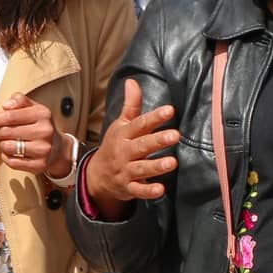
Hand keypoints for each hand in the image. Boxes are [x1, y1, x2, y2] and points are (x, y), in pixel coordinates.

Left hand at [0, 93, 70, 178]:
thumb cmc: (40, 125)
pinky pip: (12, 162)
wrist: (59, 148)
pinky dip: (6, 157)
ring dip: (1, 144)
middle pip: (6, 132)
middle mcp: (44, 131)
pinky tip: (10, 152)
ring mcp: (43, 149)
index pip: (10, 116)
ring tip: (6, 141)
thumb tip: (6, 105)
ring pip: (7, 147)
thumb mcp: (34, 108)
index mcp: (42, 114)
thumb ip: (19, 101)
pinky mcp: (40, 165)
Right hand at [82, 80, 180, 218]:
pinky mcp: (128, 187)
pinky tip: (160, 189)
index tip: (170, 110)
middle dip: (158, 141)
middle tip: (175, 135)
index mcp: (124, 134)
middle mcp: (124, 152)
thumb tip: (132, 81)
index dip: (154, 117)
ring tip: (172, 162)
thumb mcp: (121, 125)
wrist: (97, 175)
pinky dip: (148, 191)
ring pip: (141, 168)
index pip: (140, 123)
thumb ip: (131, 105)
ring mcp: (125, 170)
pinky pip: (138, 190)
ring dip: (156, 166)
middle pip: (142, 145)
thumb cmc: (115, 145)